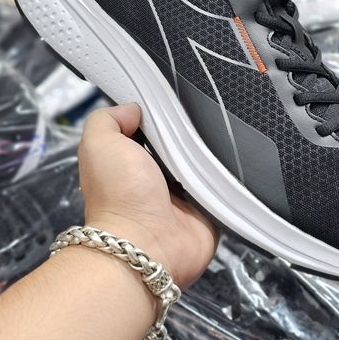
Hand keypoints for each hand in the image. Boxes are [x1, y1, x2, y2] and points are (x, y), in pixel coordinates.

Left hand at [78, 103, 218, 288]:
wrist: (145, 246)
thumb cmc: (119, 193)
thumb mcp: (98, 145)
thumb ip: (107, 119)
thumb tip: (135, 109)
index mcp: (134, 159)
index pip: (153, 127)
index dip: (162, 111)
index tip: (177, 93)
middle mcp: (160, 175)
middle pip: (183, 141)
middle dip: (193, 127)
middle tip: (210, 107)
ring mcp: (188, 193)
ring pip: (207, 160)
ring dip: (214, 148)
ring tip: (229, 125)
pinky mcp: (211, 207)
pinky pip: (226, 183)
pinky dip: (231, 171)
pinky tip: (239, 152)